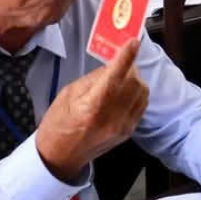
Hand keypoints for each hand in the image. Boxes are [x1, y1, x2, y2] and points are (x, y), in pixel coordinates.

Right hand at [35, 39, 148, 180]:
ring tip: (120, 79)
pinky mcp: (128, 132)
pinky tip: (124, 92)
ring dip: (135, 80)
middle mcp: (112, 117)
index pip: (116, 76)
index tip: (133, 42)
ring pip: (142, 92)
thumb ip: (93, 78)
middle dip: (129, 67)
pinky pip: (142, 105)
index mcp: (93, 106)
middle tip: (117, 65)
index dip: (126, 56)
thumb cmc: (58, 123)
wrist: (60, 157)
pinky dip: (137, 93)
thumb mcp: (69, 94)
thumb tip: (113, 65)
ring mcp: (123, 126)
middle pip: (134, 82)